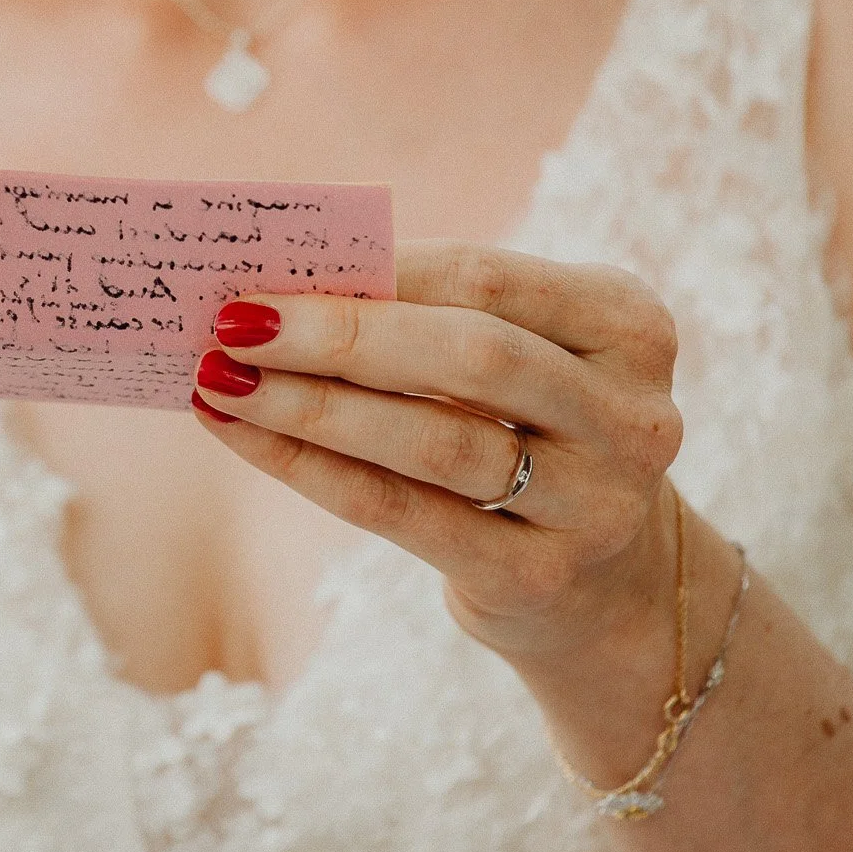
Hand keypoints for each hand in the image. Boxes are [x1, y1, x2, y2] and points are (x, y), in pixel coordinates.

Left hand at [191, 240, 686, 662]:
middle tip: (232, 324)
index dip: (376, 269)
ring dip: (310, 407)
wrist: (607, 585)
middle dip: (338, 335)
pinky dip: (310, 470)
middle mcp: (631, 415)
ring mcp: (596, 505)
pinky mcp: (538, 578)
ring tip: (220, 383)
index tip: (273, 266)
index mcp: (629, 324)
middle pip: (470, 355)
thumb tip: (280, 284)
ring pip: (433, 441)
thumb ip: (428, 314)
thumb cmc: (528, 431)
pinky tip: (247, 440)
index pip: (488, 277)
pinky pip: (402, 514)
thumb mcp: (516, 359)